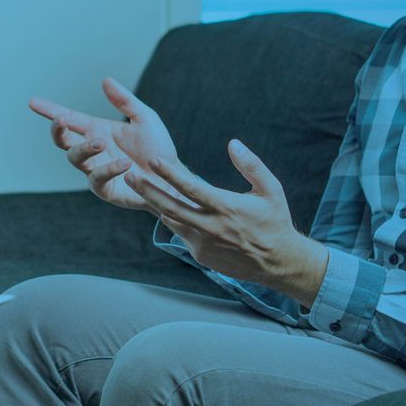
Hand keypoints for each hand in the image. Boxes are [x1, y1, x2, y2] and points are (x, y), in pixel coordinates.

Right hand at [30, 77, 180, 212]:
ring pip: (75, 158)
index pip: (70, 119)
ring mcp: (96, 170)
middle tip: (62, 120)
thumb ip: (125, 101)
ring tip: (101, 142)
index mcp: (98, 130)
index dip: (50, 110)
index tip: (33, 102)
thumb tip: (105, 80)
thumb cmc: (158, 149)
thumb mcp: (145, 118)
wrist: (171, 177)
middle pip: (64, 141)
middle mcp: (93, 151)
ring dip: (85, 148)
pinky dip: (108, 169)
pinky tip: (124, 163)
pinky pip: (98, 178)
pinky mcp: (106, 189)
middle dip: (58, 130)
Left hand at [124, 140, 328, 307]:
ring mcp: (204, 243)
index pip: (191, 188)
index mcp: (226, 207)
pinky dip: (173, 220)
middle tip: (128, 176)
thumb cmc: (274, 221)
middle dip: (147, 190)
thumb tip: (233, 143)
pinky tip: (164, 207)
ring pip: (172, 221)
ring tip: (138, 188)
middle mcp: (211, 226)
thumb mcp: (271, 189)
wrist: (277, 262)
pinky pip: (182, 234)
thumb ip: (251, 165)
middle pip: (170, 206)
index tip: (152, 161)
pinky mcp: (201, 255)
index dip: (169, 174)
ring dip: (154, 204)